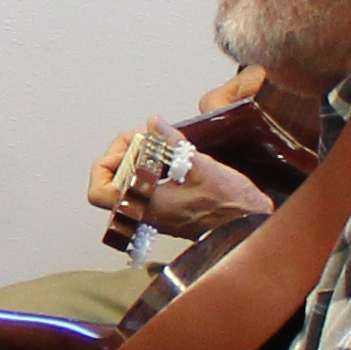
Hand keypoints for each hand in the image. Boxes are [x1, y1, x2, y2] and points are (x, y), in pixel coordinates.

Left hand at [85, 125, 273, 239]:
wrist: (251, 226)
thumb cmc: (230, 203)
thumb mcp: (201, 166)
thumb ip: (173, 143)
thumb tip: (155, 123)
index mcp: (147, 207)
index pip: (98, 193)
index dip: (106, 165)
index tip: (130, 148)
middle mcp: (146, 216)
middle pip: (110, 186)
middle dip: (124, 156)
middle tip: (145, 139)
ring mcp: (156, 218)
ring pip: (128, 189)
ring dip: (138, 163)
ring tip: (158, 145)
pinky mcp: (169, 214)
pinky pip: (146, 192)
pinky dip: (151, 172)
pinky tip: (171, 158)